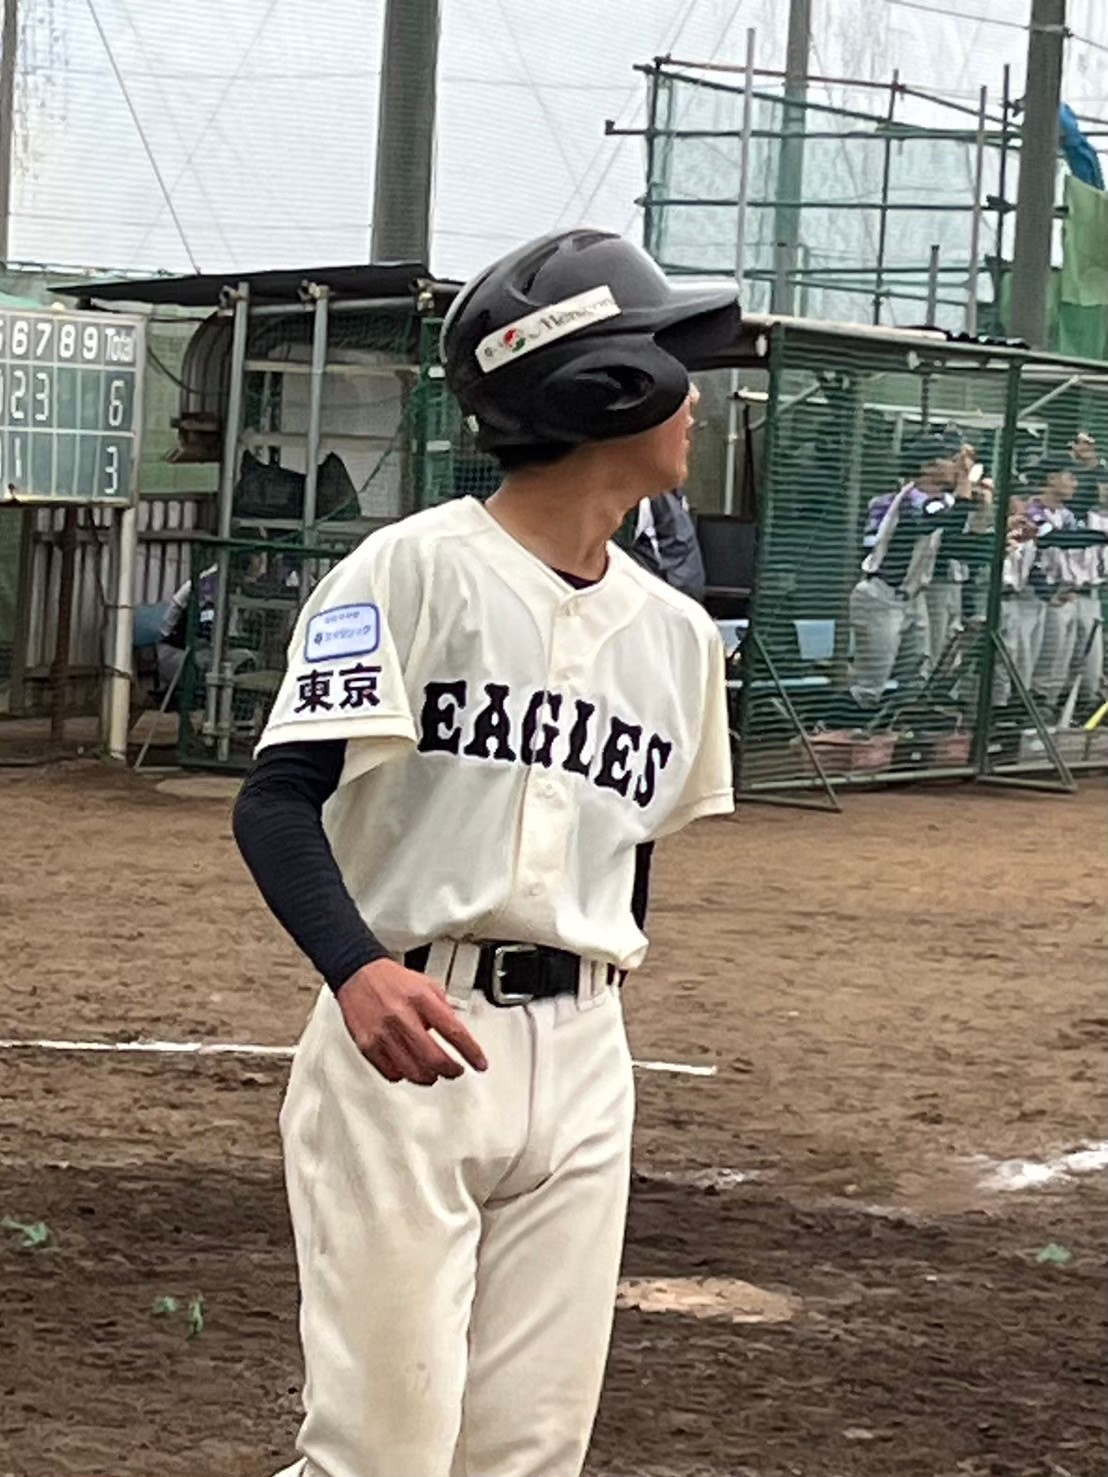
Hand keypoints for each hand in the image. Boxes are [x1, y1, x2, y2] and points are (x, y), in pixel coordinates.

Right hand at [336, 959, 487, 1085]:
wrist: (358, 974)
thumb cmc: (392, 980)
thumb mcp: (427, 985)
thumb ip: (443, 1008)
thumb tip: (458, 1032)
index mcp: (421, 999)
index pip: (453, 1031)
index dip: (471, 1052)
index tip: (480, 1064)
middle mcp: (402, 1016)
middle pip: (434, 1057)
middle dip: (451, 1070)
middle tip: (456, 1071)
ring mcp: (384, 1032)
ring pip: (413, 1070)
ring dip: (429, 1077)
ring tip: (434, 1073)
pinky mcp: (368, 1044)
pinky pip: (391, 1072)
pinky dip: (404, 1075)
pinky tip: (408, 1068)